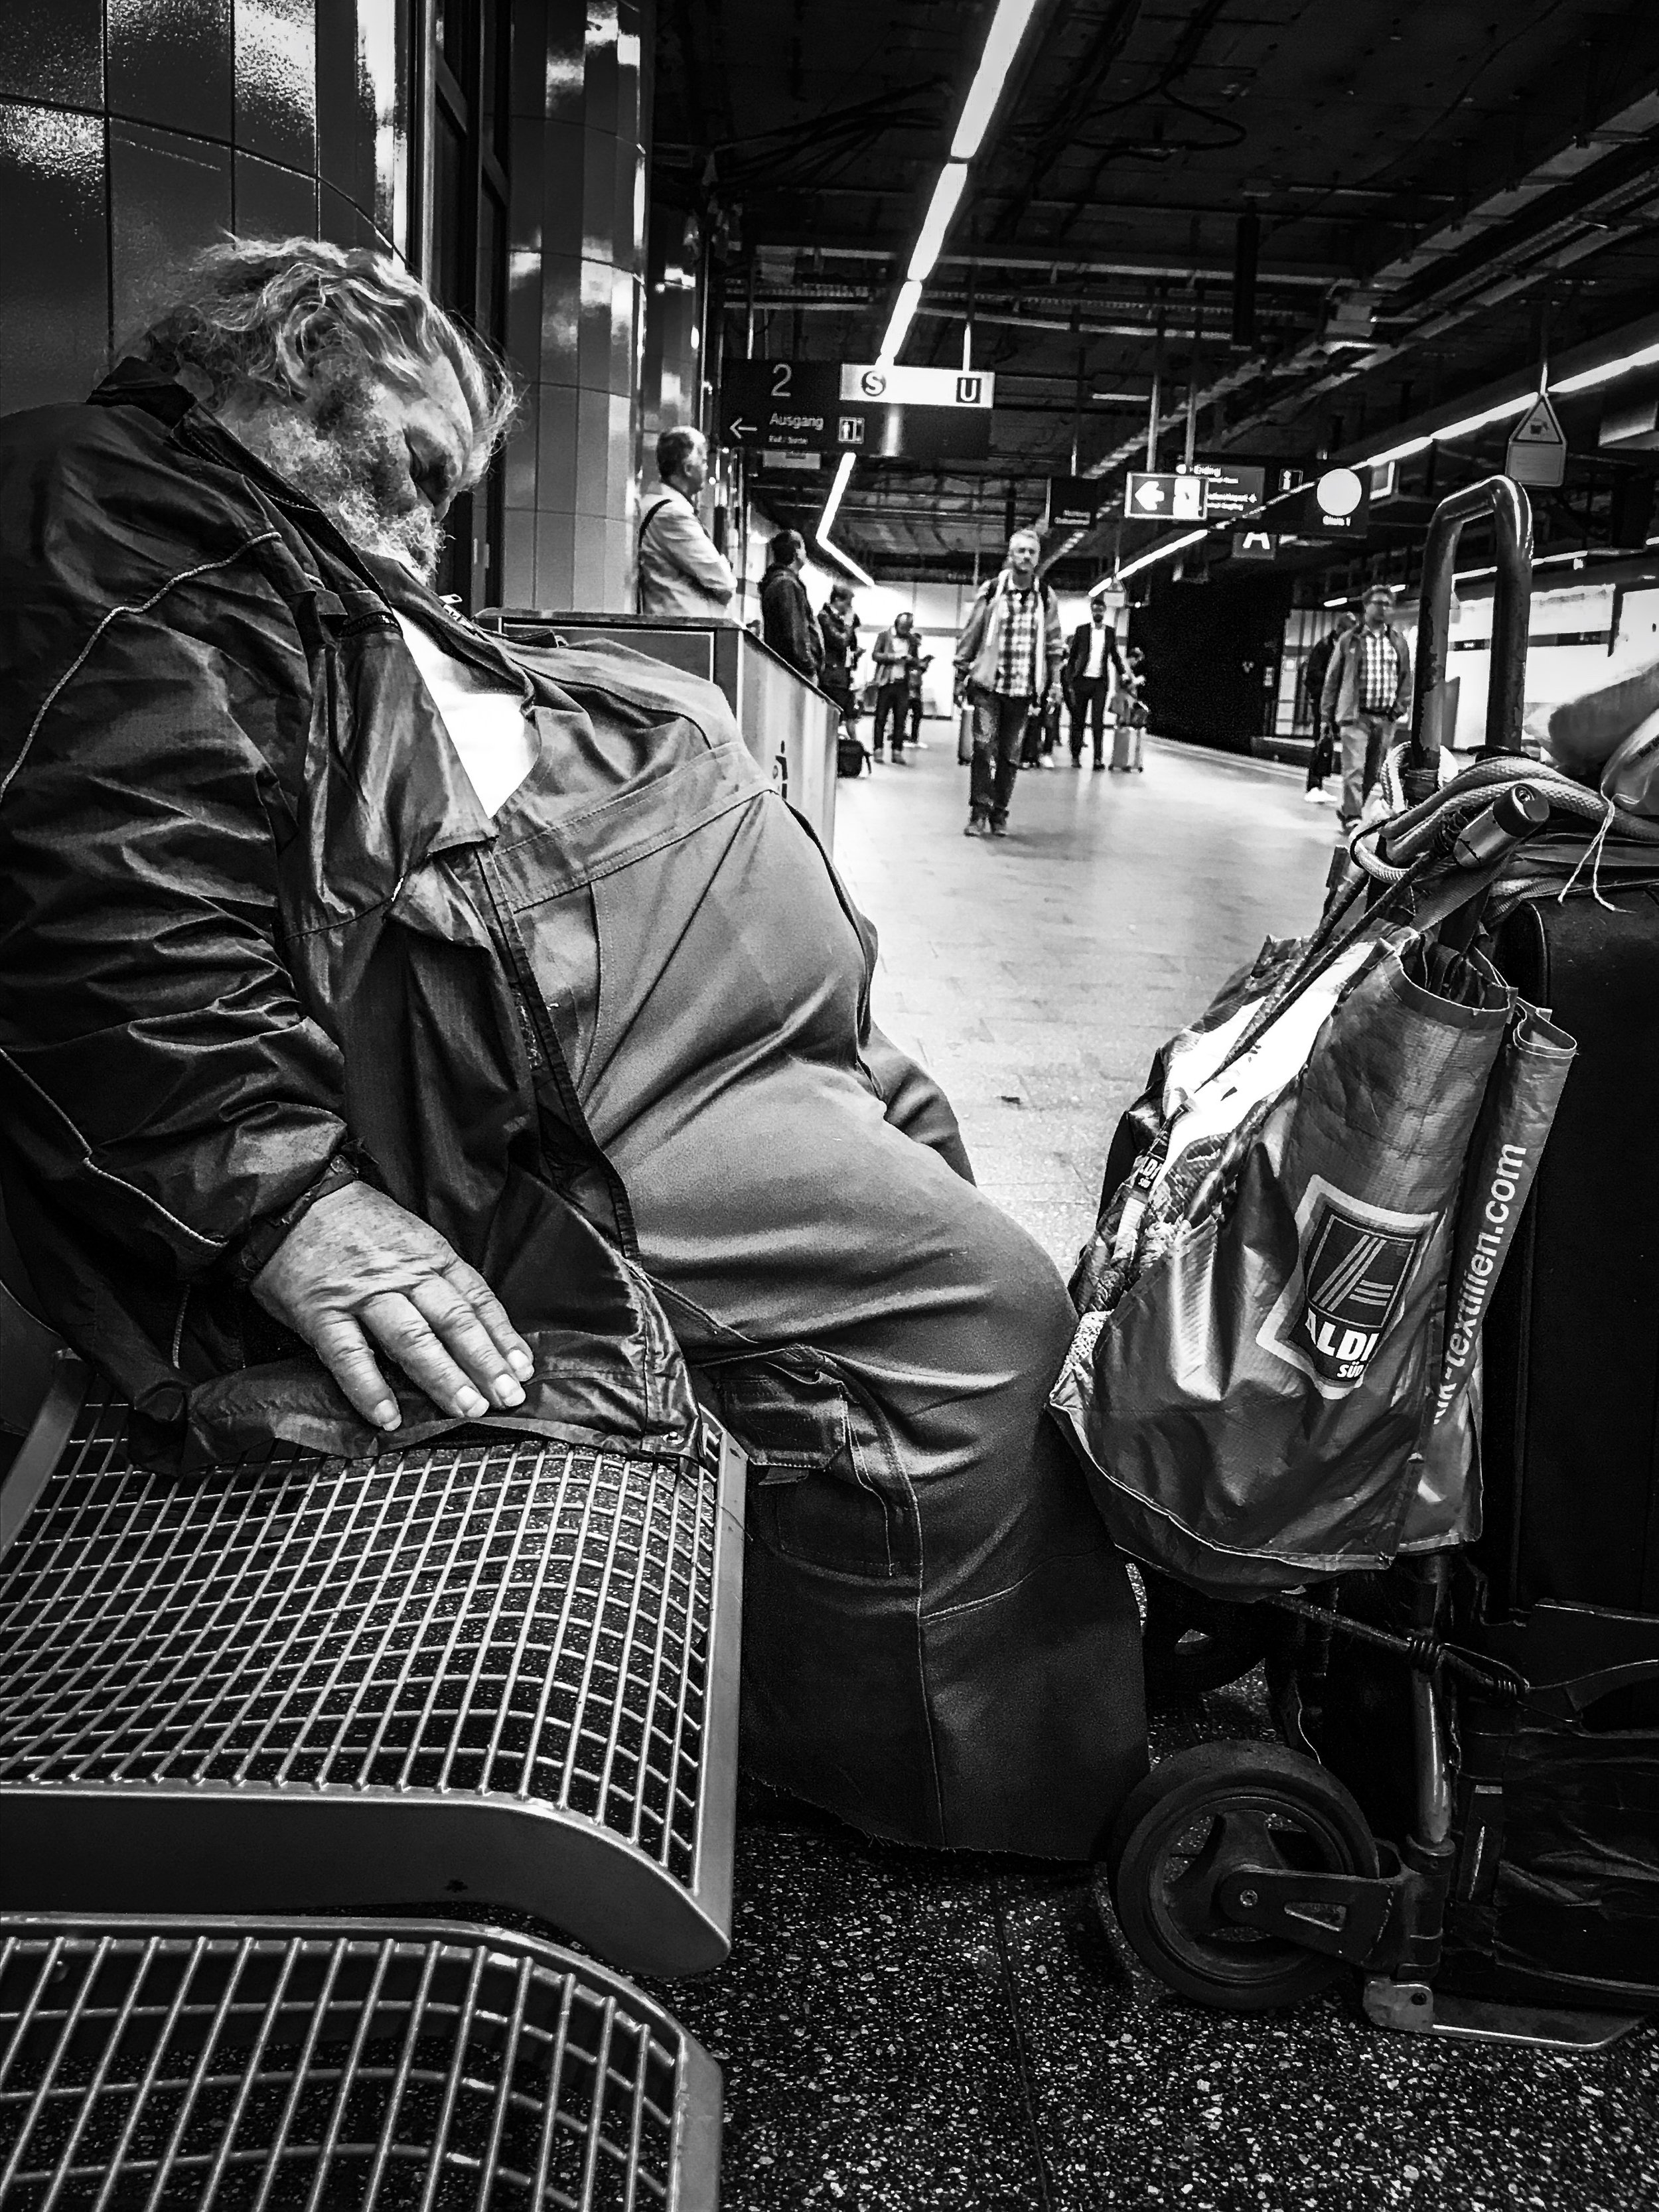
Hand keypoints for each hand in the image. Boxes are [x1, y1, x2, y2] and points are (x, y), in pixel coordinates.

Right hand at [252, 1181, 534, 1430]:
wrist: (291, 1197)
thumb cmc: (354, 1223)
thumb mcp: (409, 1237)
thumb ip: (436, 1277)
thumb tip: (471, 1326)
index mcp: (429, 1255)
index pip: (476, 1300)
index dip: (502, 1337)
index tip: (523, 1369)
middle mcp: (403, 1274)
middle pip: (454, 1322)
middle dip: (485, 1363)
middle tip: (507, 1397)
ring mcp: (363, 1294)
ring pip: (412, 1340)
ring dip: (443, 1378)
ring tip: (467, 1409)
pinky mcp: (321, 1312)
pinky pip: (349, 1356)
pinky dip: (369, 1389)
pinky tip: (388, 1417)